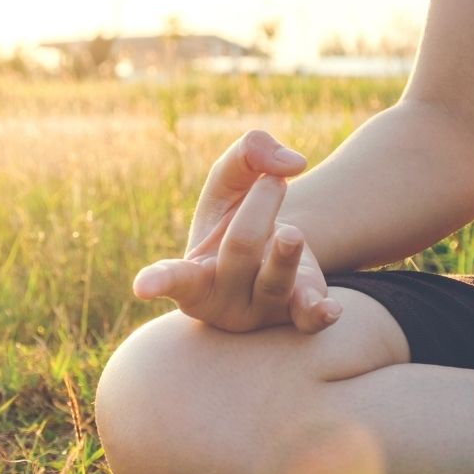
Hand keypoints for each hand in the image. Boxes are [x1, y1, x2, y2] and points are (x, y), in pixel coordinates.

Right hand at [132, 131, 343, 332]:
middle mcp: (220, 299)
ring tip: (293, 231)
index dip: (158, 280)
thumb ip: (246, 154)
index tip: (143, 286)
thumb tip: (289, 164)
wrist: (270, 258)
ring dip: (287, 249)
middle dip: (260, 207)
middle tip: (274, 181)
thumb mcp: (229, 183)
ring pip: (275, 280)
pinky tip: (330, 309)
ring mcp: (258, 312)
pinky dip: (318, 313)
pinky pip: (307, 319)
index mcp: (192, 272)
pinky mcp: (294, 317)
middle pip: (239, 250)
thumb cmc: (236, 221)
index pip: (172, 277)